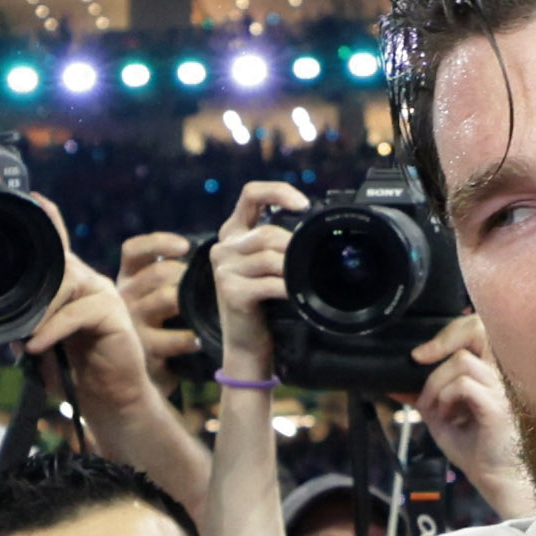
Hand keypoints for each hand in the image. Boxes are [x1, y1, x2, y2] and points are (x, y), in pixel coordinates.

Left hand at [22, 213, 159, 414]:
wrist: (109, 400)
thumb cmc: (76, 373)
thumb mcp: (44, 349)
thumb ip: (27, 332)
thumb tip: (9, 325)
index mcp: (74, 286)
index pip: (62, 247)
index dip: (52, 220)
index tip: (35, 197)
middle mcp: (91, 283)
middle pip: (58, 265)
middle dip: (35, 289)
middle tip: (19, 320)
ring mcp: (105, 295)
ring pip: (67, 283)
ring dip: (43, 311)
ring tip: (31, 338)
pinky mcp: (114, 314)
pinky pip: (77, 312)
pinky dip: (54, 329)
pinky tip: (39, 346)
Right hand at [117, 230, 197, 365]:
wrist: (144, 378)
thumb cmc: (160, 327)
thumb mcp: (156, 296)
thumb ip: (171, 273)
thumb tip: (208, 248)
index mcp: (127, 279)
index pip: (134, 250)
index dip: (159, 243)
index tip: (186, 247)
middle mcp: (123, 298)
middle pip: (158, 273)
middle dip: (187, 275)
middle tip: (205, 286)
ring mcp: (131, 324)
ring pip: (166, 298)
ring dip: (190, 302)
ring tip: (206, 309)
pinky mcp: (143, 350)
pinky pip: (172, 338)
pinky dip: (190, 338)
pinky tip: (199, 340)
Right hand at [209, 180, 309, 387]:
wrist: (247, 344)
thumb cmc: (263, 304)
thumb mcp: (268, 265)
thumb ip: (278, 242)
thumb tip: (311, 224)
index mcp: (233, 233)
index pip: (251, 194)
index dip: (278, 191)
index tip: (303, 204)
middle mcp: (223, 247)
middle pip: (265, 232)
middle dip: (293, 246)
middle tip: (312, 261)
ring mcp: (223, 269)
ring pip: (269, 256)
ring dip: (293, 269)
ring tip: (305, 279)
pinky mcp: (230, 292)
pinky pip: (269, 282)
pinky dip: (289, 288)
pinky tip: (297, 293)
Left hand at [410, 313, 535, 518]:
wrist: (496, 480)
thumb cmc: (476, 450)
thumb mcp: (441, 418)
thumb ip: (424, 398)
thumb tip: (397, 384)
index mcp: (492, 372)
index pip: (474, 330)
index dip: (447, 334)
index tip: (419, 357)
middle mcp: (501, 374)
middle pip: (475, 329)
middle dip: (443, 340)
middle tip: (420, 360)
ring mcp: (502, 388)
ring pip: (461, 361)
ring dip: (437, 384)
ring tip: (439, 409)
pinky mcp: (497, 405)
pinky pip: (464, 384)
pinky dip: (446, 398)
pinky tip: (450, 418)